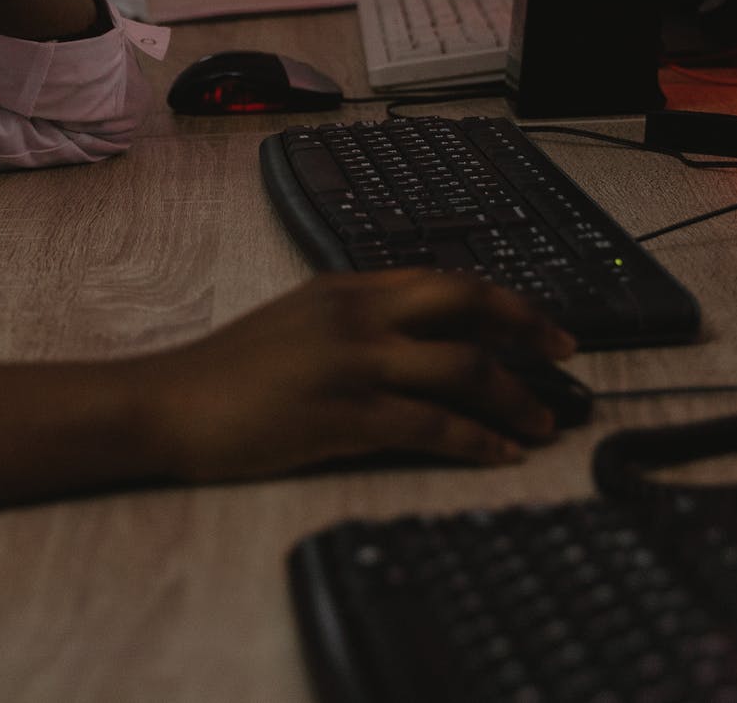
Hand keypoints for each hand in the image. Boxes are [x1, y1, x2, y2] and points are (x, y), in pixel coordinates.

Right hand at [133, 270, 577, 481]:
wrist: (169, 405)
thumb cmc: (229, 374)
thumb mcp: (298, 321)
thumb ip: (356, 318)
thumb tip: (416, 335)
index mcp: (348, 288)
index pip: (446, 281)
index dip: (504, 301)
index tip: (542, 323)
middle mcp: (358, 315)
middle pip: (466, 306)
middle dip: (528, 330)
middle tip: (567, 355)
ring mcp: (352, 363)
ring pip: (461, 369)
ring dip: (514, 398)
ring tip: (543, 422)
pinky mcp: (342, 416)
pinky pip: (430, 426)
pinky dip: (475, 441)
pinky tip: (499, 455)